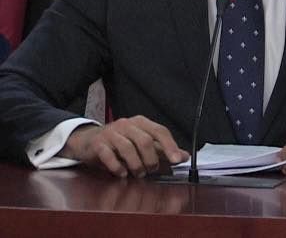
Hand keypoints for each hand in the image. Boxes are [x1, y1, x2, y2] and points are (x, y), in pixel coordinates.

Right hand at [59, 116, 187, 177]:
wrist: (88, 141)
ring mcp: (111, 133)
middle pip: (144, 141)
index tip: (177, 160)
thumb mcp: (143, 144)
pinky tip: (122, 173)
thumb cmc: (120, 142)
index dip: (170, 146)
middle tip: (152, 170)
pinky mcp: (98, 143)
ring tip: (139, 174)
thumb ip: (163, 150)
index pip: (160, 131)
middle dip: (151, 159)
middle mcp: (127, 124)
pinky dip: (117, 166)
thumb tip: (185, 156)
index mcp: (141, 122)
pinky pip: (108, 155)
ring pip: (127, 148)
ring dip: (136, 164)